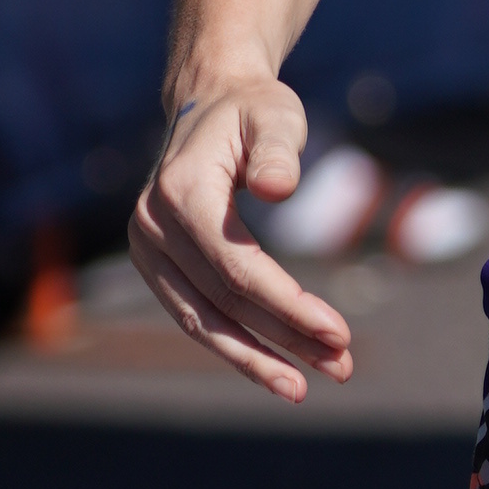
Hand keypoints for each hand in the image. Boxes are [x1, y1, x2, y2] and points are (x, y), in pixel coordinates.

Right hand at [127, 73, 356, 400]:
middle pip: (224, 301)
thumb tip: (277, 188)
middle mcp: (150, 227)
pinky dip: (236, 346)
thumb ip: (279, 149)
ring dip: (258, 359)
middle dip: (285, 339)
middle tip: (343, 367)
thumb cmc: (253, 110)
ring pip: (203, 322)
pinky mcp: (156, 266)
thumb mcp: (276, 115)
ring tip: (308, 386)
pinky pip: (196, 316)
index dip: (287, 305)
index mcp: (179, 192)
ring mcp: (146, 250)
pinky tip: (276, 367)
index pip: (237, 267)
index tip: (339, 332)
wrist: (209, 102)